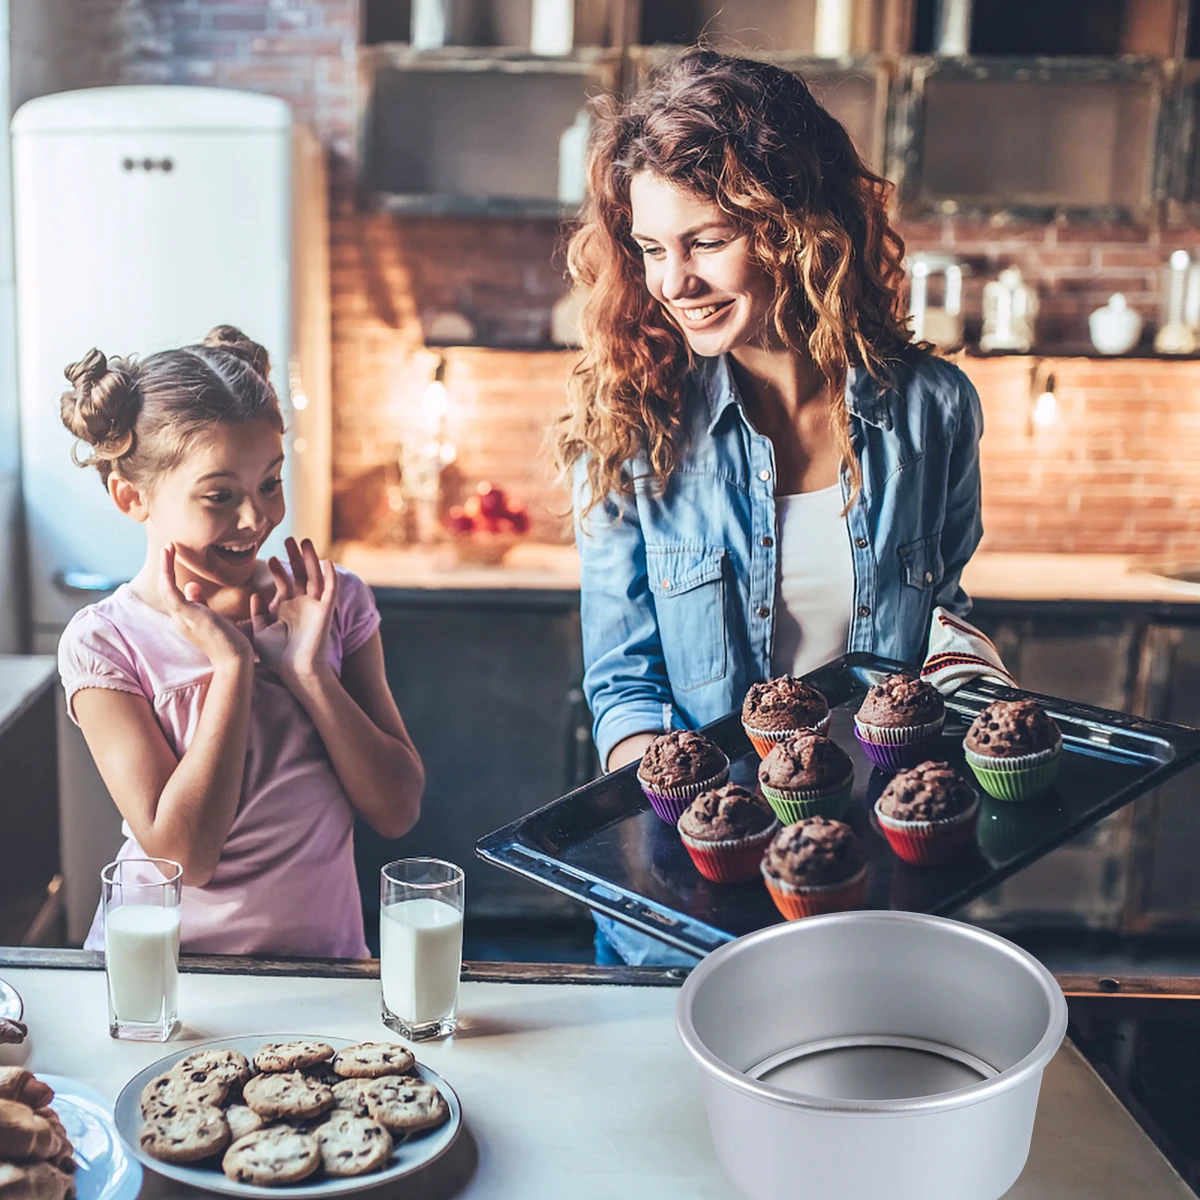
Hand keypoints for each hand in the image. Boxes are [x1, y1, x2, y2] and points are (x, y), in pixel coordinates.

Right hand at [159, 545, 253, 667]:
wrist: (236, 659)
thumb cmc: (231, 643)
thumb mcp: (216, 618)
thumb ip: (202, 603)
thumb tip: (191, 585)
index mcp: (187, 619)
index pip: (174, 595)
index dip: (172, 576)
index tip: (175, 557)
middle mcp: (181, 618)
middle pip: (166, 589)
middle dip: (165, 568)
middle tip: (168, 547)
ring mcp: (182, 617)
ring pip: (165, 588)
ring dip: (164, 566)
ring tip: (167, 547)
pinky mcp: (187, 614)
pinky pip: (170, 591)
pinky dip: (166, 572)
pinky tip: (168, 556)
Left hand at [251, 537, 336, 683]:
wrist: (294, 670)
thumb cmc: (277, 656)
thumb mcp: (260, 631)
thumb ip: (257, 612)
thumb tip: (255, 594)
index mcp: (287, 608)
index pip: (285, 583)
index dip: (279, 570)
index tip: (270, 558)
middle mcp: (302, 604)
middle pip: (301, 574)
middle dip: (295, 556)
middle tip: (289, 539)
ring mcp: (315, 606)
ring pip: (315, 576)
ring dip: (311, 559)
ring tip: (305, 541)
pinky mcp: (326, 611)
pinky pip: (330, 590)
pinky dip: (330, 576)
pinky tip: (327, 562)